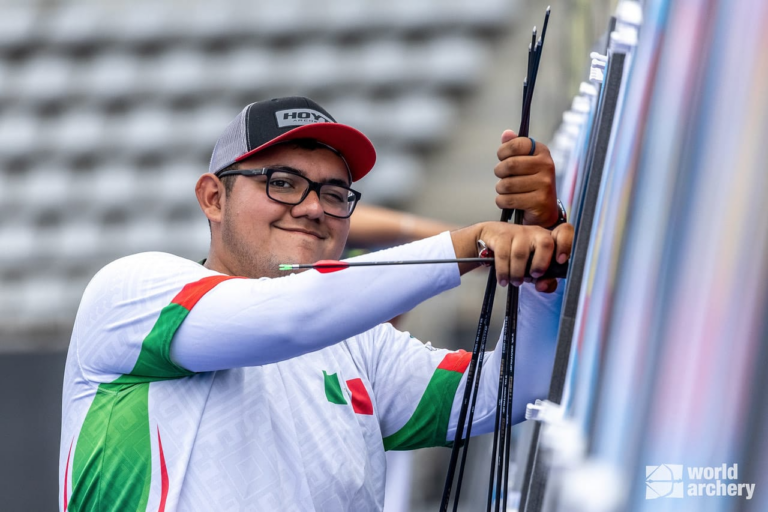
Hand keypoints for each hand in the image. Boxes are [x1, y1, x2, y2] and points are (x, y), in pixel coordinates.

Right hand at [451, 221, 572, 289]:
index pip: (564, 232)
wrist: (491, 237)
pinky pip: (503, 255)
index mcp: (548, 239)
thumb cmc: (516, 253)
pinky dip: (503, 272)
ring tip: (515, 281)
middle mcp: (536, 233)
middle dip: (540, 264)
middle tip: (534, 275)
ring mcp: (519, 232)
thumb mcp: (533, 266)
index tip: (561, 260)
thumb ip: (544, 280)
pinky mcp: (502, 235)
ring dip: (517, 273)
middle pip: (546, 243)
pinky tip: (504, 279)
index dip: (566, 245)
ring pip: (521, 254)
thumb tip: (543, 286)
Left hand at [494, 130, 558, 226]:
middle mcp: (547, 166)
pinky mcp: (539, 202)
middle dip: (500, 172)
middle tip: (503, 177)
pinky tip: (508, 202)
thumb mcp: (525, 162)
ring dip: (501, 190)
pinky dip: (502, 202)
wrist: (545, 210)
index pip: (516, 144)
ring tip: (507, 191)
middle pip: (509, 165)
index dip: (503, 152)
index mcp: (542, 152)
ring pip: (507, 184)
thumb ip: (515, 147)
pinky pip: (508, 200)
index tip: (502, 158)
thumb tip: (506, 134)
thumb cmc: (530, 183)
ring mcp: (545, 184)